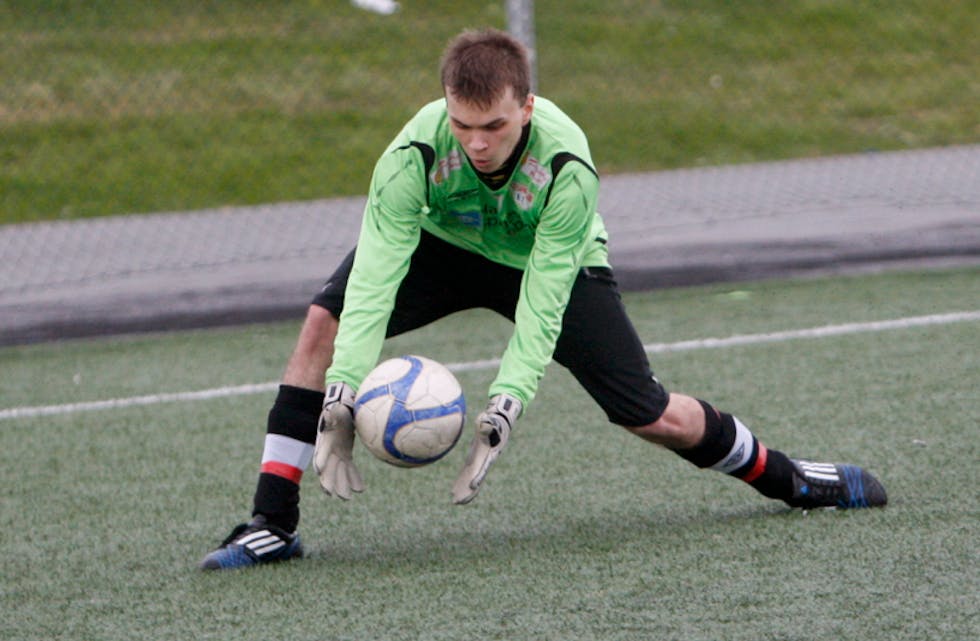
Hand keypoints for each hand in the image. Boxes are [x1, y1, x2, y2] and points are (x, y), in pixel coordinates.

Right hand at [313, 382, 363, 498]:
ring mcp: (336, 454)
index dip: (320, 460)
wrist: (342, 410)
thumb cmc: (339, 409)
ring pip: (338, 472)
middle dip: (329, 481)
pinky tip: (360, 489)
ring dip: (342, 485)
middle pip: (328, 468)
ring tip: (347, 497)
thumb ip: (332, 413)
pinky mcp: (345, 455)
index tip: (320, 470)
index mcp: (325, 441)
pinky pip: (348, 469)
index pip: (321, 452)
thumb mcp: (335, 409)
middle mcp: (328, 451)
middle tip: (333, 494)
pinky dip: (353, 479)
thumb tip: (329, 410)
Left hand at [452, 394, 521, 504]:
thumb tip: (485, 419)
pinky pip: (467, 473)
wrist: (498, 421)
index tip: (473, 486)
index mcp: (489, 453)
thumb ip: (488, 422)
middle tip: (458, 502)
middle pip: (476, 478)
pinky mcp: (474, 459)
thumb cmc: (494, 419)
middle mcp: (485, 460)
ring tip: (455, 501)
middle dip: (469, 491)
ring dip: (464, 490)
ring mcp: (479, 461)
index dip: (479, 476)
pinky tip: (454, 490)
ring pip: (471, 479)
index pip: (484, 467)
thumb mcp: (491, 419)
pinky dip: (462, 482)